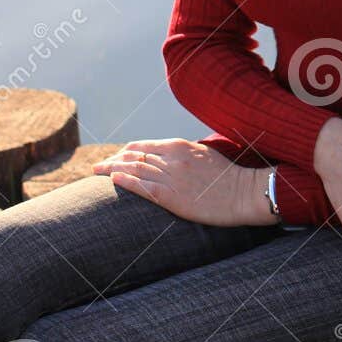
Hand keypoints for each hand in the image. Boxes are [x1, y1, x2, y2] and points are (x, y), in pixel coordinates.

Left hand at [90, 138, 276, 227]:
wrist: (244, 192)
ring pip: (134, 168)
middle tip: (98, 166)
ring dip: (112, 169)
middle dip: (112, 159)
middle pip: (134, 155)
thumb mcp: (205, 155)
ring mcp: (172, 176)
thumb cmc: (229, 176)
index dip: (124, 151)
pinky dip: (126, 181)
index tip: (114, 157)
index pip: (143, 145)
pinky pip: (143, 186)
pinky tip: (113, 179)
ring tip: (97, 171)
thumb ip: (185, 153)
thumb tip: (171, 155)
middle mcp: (172, 158)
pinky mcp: (173, 196)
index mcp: (180, 146)